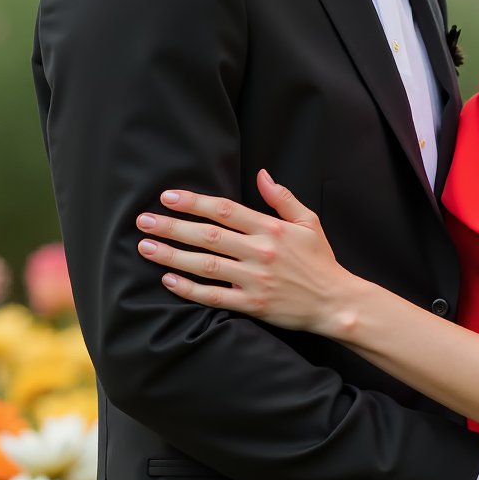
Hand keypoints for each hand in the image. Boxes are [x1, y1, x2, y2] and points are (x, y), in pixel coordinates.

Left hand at [136, 172, 354, 332]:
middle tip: (144, 221)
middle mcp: (260, 252)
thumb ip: (283, 198)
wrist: (335, 302)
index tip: (167, 197)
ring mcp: (255, 280)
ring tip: (146, 247)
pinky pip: (214, 296)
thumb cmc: (321, 261)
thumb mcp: (309, 222)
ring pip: (206, 265)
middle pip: (208, 235)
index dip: (194, 202)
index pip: (225, 210)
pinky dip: (190, 289)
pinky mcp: (252, 305)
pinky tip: (168, 280)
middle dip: (172, 226)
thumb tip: (261, 174)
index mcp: (271, 229)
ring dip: (173, 255)